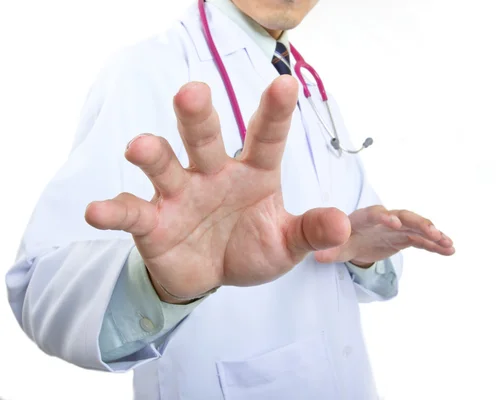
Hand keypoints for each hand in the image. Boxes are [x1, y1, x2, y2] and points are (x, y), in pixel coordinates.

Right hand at [85, 76, 350, 302]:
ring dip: (152, 154)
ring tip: (141, 148)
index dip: (274, 112)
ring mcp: (179, 194)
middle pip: (204, 138)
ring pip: (164, 166)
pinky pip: (131, 212)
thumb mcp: (286, 244)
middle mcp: (213, 174)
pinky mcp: (151, 221)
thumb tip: (341, 224)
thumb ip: (310, 231)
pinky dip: (113, 211)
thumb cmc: (250, 247)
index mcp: (253, 173)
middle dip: (197, 116)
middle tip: (193, 91)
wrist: (210, 275)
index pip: (266, 138)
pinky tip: (97, 211)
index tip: (285, 84)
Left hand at [314, 206, 453, 266]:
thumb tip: (320, 255)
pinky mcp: (403, 238)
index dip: (384, 217)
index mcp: (362, 219)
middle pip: (403, 216)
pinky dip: (435, 244)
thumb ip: (326, 247)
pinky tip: (449, 250)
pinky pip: (421, 240)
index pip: (374, 215)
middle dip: (417, 223)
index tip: (395, 223)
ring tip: (449, 244)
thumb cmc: (337, 241)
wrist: (346, 242)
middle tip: (432, 233)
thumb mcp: (329, 246)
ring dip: (433, 234)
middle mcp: (383, 219)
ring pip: (417, 227)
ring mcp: (396, 228)